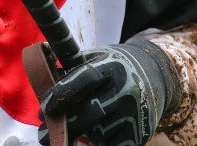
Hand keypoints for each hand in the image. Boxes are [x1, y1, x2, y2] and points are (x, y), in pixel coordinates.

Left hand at [39, 40, 179, 144]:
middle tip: (42, 135)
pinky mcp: (141, 130)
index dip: (60, 94)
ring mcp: (135, 110)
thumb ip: (71, 70)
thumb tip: (42, 79)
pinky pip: (112, 144)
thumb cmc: (113, 68)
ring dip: (79, 135)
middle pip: (89, 112)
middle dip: (63, 125)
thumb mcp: (95, 59)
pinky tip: (88, 139)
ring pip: (99, 132)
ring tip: (65, 135)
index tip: (43, 109)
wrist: (154, 76)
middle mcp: (126, 87)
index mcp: (111, 65)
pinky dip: (97, 143)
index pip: (82, 79)